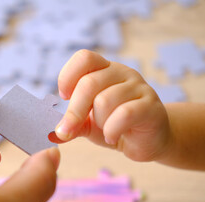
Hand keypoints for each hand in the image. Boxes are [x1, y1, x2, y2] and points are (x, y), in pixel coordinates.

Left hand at [55, 50, 171, 161]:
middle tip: (66, 130)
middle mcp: (122, 73)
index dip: (68, 76)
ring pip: (104, 101)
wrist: (149, 140)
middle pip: (89, 83)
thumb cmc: (115, 125)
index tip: (64, 97)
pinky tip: (112, 137)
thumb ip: (72, 123)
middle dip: (74, 111)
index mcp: (104, 70)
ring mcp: (139, 87)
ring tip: (105, 130)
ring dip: (98, 122)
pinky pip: (124, 114)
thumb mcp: (88, 123)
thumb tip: (52, 133)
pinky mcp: (151, 106)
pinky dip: (112, 130)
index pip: (84, 58)